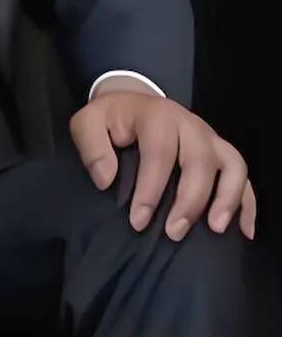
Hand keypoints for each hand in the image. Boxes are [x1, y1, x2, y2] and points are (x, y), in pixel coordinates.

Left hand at [69, 90, 255, 241]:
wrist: (133, 103)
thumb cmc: (111, 119)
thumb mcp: (88, 123)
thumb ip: (91, 147)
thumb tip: (106, 180)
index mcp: (157, 116)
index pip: (159, 154)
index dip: (150, 190)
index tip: (138, 221)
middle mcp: (190, 125)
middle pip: (201, 161)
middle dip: (189, 200)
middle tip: (173, 232)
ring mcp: (211, 138)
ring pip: (232, 165)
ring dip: (227, 198)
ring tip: (215, 229)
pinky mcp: (222, 152)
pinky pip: (244, 176)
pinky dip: (248, 203)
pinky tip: (244, 231)